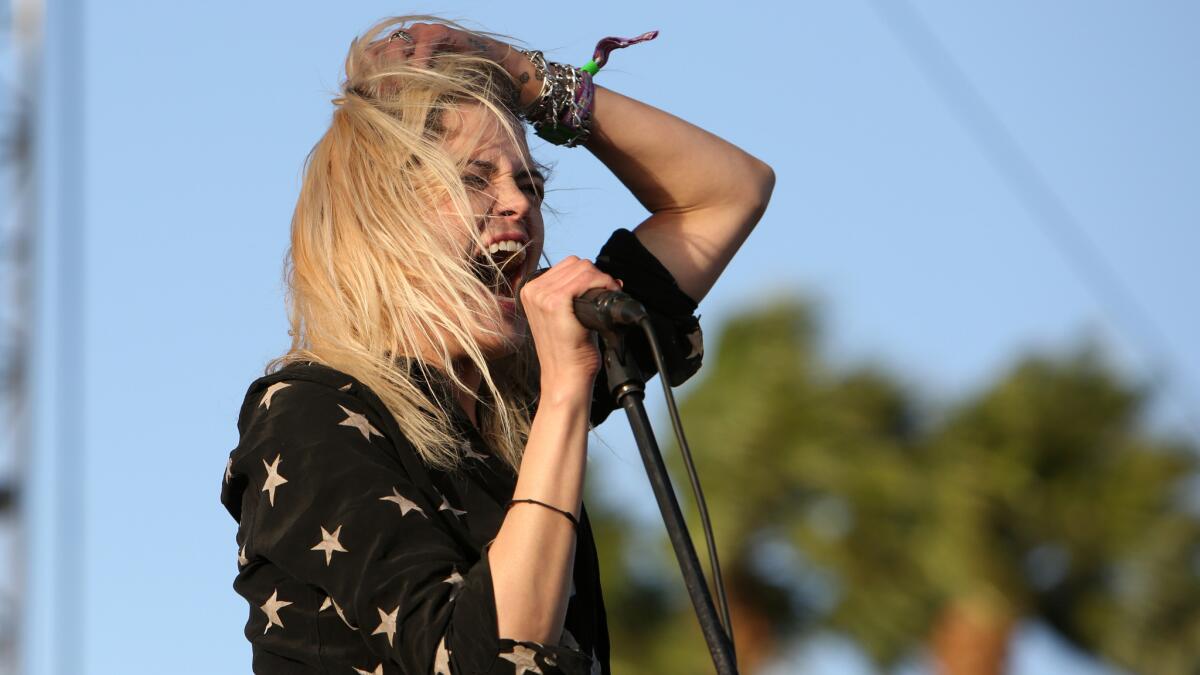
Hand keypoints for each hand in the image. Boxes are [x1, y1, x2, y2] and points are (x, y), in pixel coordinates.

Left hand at [367, 23, 540, 106]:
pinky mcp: (442, 33)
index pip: (369, 59)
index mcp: (398, 55)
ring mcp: (422, 34)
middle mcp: (406, 40)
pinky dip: (420, 57)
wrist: (495, 70)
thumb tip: (387, 133)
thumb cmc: (461, 88)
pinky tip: (421, 74)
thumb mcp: (430, 101)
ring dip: (395, 68)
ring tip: (396, 91)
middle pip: (378, 52)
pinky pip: (425, 40)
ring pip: (397, 44)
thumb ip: (410, 108)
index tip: (363, 100)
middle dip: (375, 77)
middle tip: (378, 100)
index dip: (363, 77)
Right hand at [519, 257, 621, 393]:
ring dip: (601, 280)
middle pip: (576, 264)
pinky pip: (585, 279)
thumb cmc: (569, 352)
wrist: (565, 377)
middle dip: (596, 277)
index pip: (567, 265)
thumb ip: (575, 295)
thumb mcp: (565, 318)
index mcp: (531, 291)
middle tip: (607, 296)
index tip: (600, 291)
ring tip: (605, 302)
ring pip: (583, 268)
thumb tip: (609, 278)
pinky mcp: (555, 303)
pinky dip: (602, 284)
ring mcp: (542, 296)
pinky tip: (605, 301)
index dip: (589, 276)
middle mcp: (532, 290)